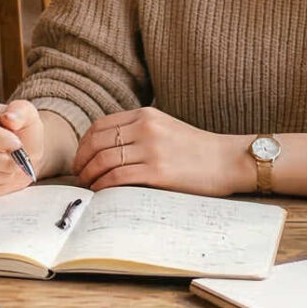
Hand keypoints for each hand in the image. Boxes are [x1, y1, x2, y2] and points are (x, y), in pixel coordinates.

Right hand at [0, 100, 45, 200]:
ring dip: (2, 174)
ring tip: (12, 166)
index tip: (16, 144)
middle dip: (2, 159)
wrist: (23, 154)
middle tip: (18, 159)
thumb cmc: (23, 132)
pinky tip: (4, 177)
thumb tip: (9, 118)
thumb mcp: (28, 115)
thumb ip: (21, 112)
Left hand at [73, 108, 246, 195]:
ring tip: (87, 186)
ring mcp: (152, 149)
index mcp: (145, 115)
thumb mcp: (165, 127)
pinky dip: (103, 186)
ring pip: (105, 161)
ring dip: (90, 176)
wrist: (228, 160)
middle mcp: (146, 128)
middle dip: (82, 161)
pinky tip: (101, 192)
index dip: (84, 144)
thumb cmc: (196, 149)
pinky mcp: (158, 172)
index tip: (80, 158)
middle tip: (78, 175)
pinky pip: (118, 178)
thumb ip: (138, 131)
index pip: (100, 126)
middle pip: (98, 143)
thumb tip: (107, 147)